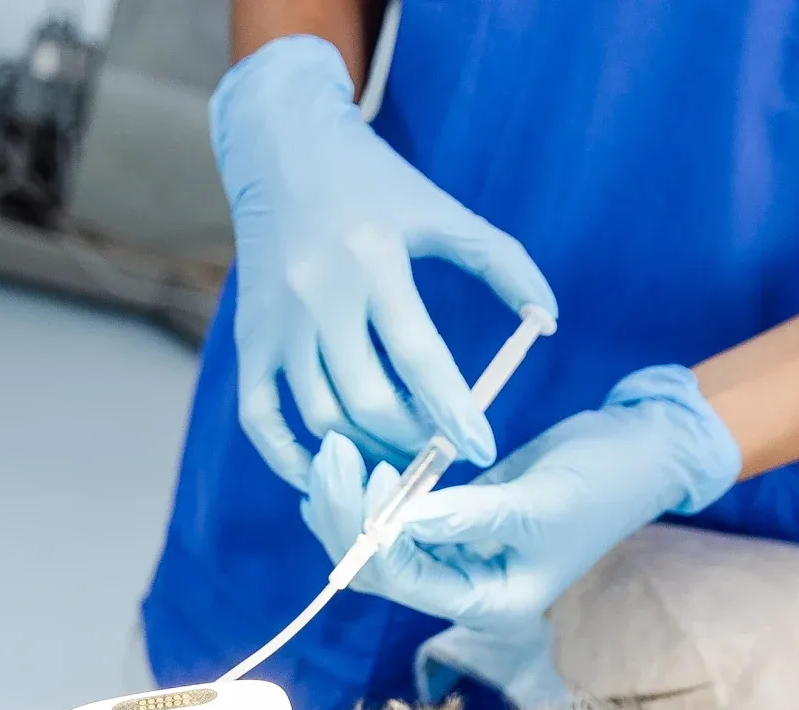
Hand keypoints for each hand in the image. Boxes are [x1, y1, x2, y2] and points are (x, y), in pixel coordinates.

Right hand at [214, 35, 553, 487]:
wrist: (281, 147)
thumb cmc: (374, 183)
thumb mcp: (441, 210)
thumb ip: (502, 262)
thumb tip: (549, 321)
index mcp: (374, 259)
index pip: (419, 357)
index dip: (453, 412)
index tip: (481, 450)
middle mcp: (319, 296)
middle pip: (368, 401)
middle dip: (412, 441)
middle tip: (440, 453)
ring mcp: (277, 323)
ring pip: (321, 418)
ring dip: (365, 453)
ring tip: (400, 459)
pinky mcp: (249, 339)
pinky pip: (259, 418)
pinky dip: (289, 458)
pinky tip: (328, 472)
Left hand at [302, 367, 740, 704]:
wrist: (638, 452)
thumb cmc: (603, 483)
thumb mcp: (538, 503)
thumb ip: (469, 515)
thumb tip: (400, 519)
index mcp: (488, 604)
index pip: (407, 580)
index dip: (374, 531)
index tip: (368, 471)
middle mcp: (465, 589)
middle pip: (381, 568)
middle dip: (347, 515)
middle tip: (332, 450)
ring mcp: (456, 556)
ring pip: (379, 545)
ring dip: (349, 503)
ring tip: (331, 451)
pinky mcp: (454, 521)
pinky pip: (396, 518)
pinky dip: (369, 494)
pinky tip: (344, 465)